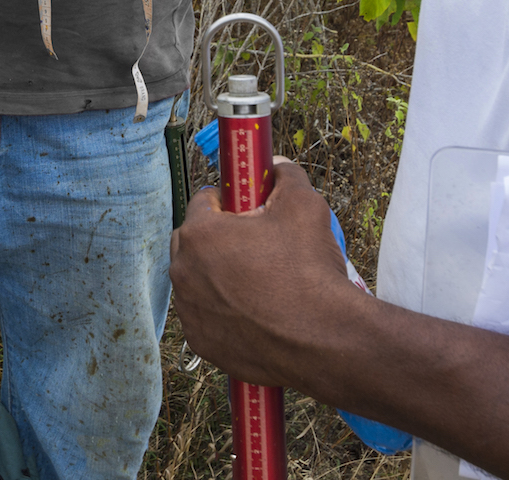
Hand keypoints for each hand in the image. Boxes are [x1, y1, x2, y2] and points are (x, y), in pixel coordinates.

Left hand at [169, 158, 363, 389]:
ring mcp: (189, 310)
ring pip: (196, 279)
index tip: (247, 209)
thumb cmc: (310, 271)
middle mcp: (184, 271)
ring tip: (255, 279)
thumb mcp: (304, 205)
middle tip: (252, 243)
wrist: (324, 339)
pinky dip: (221, 310)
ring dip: (216, 274)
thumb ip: (285, 175)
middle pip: (192, 240)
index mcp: (200, 234)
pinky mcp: (201, 342)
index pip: (203, 201)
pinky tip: (252, 310)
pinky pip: (204, 315)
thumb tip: (277, 166)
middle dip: (215, 237)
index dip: (228, 201)